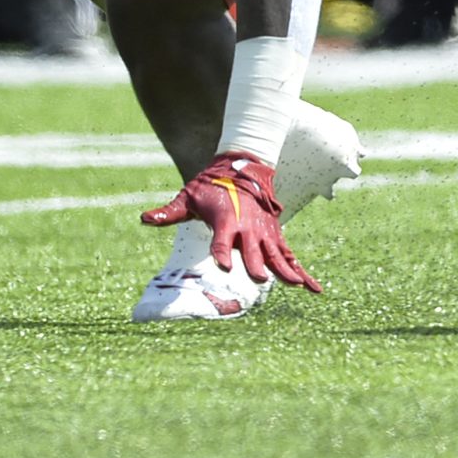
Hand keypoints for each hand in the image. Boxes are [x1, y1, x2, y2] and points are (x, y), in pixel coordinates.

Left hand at [140, 151, 320, 291]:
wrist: (243, 168)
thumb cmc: (211, 186)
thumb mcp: (188, 196)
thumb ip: (168, 212)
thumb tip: (144, 219)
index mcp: (226, 220)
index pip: (221, 240)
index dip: (222, 252)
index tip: (224, 266)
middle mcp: (248, 228)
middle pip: (253, 250)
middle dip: (256, 265)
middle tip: (259, 280)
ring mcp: (265, 233)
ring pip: (278, 255)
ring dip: (287, 270)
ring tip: (297, 286)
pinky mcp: (275, 236)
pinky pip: (290, 256)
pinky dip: (303, 271)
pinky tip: (313, 288)